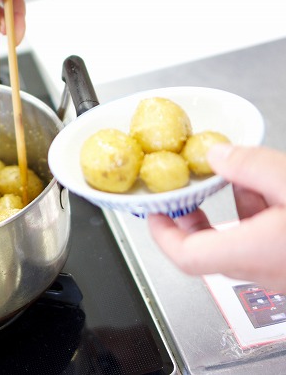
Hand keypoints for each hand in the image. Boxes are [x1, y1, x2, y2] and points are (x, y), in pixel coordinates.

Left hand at [148, 144, 285, 290]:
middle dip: (192, 220)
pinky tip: (262, 190)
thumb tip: (217, 155)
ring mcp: (283, 271)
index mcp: (254, 253)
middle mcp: (265, 270)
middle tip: (183, 196)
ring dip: (228, 212)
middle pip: (210, 251)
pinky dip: (256, 216)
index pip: (187, 257)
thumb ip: (253, 167)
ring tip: (228, 180)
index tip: (154, 213)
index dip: (162, 234)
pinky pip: (264, 244)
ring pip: (240, 244)